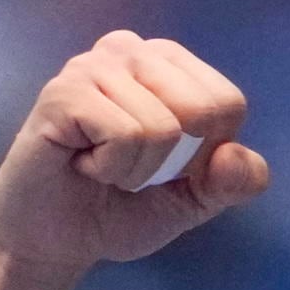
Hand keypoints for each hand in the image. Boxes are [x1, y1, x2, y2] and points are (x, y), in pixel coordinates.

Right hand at [0, 32, 268, 277]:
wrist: (52, 240)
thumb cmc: (119, 209)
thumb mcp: (193, 202)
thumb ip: (233, 183)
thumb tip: (236, 156)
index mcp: (166, 61)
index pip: (227, 103)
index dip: (205, 156)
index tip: (164, 167)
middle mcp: (130, 49)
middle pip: (201, 111)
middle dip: (173, 163)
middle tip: (129, 167)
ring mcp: (93, 65)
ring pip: (163, 128)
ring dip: (136, 172)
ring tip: (101, 166)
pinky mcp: (63, 92)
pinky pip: (126, 136)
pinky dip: (111, 169)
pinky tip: (82, 164)